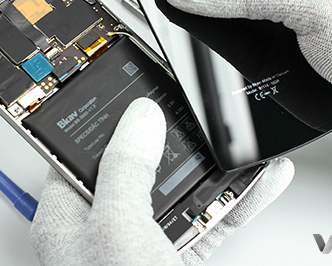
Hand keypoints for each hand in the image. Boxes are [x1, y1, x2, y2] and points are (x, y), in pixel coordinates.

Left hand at [30, 98, 293, 264]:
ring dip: (218, 167)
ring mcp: (143, 244)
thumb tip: (138, 119)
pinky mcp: (178, 259)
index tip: (129, 83)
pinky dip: (237, 201)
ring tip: (244, 140)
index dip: (104, 115)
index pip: (81, 148)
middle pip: (140, 164)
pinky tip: (262, 179)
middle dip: (176, 137)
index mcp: (69, 215)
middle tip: (200, 106)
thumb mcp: (118, 230)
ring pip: (181, 190)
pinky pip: (209, 221)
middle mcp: (104, 227)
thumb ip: (125, 170)